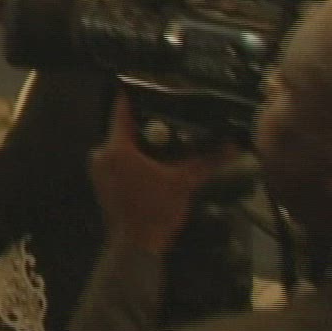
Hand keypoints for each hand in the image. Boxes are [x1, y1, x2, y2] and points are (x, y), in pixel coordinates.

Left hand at [90, 99, 233, 254]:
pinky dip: (135, 156)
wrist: (135, 248)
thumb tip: (232, 145)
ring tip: (169, 136)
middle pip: (124, 126)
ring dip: (143, 141)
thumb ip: (207, 161)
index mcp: (116, 148)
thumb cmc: (156, 212)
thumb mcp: (184, 183)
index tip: (153, 82)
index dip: (138, 93)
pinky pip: (119, 159)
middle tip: (172, 114)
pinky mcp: (102, 182)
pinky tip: (157, 160)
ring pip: (122, 144)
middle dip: (148, 122)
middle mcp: (101, 154)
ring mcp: (99, 169)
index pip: (122, 109)